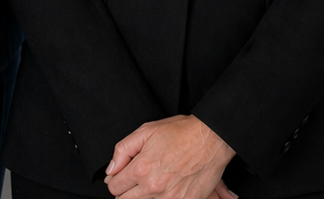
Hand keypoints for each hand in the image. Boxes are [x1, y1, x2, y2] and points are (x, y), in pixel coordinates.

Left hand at [105, 115, 236, 198]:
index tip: (122, 177)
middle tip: (136, 181)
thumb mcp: (146, 131)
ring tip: (152, 184)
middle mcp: (152, 186)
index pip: (115, 187)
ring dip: (143, 197)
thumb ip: (123, 150)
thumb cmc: (182, 132)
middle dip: (126, 191)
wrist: (211, 139)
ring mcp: (169, 198)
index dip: (116, 180)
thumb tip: (111, 169)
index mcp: (141, 168)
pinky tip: (165, 190)